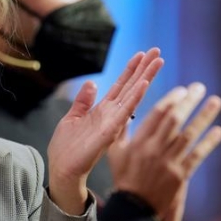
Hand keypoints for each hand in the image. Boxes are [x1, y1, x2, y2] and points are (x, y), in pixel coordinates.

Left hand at [47, 48, 163, 214]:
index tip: (142, 54)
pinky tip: (144, 83)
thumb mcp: (72, 118)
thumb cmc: (66, 148)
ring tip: (158, 60)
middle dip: (145, 68)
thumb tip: (92, 83)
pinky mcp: (110, 130)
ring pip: (133, 94)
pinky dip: (135, 96)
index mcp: (102, 110)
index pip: (121, 85)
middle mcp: (112, 113)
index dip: (131, 69)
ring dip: (146, 77)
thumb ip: (83, 101)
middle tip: (158, 51)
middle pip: (132, 86)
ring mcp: (113, 121)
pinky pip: (125, 111)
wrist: (63, 169)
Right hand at [107, 82, 220, 216]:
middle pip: (175, 119)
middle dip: (189, 101)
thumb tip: (127, 109)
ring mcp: (168, 162)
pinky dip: (208, 142)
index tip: (182, 90)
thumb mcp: (115, 153)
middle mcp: (154, 149)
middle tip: (199, 87)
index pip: (157, 114)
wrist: (134, 209)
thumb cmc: (124, 177)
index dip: (171, 99)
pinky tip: (218, 131)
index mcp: (139, 141)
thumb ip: (121, 131)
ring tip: (216, 101)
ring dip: (204, 116)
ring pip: (189, 135)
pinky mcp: (180, 176)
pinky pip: (197, 155)